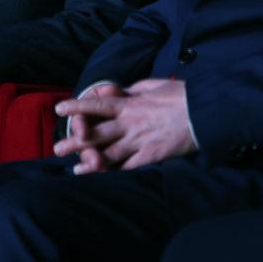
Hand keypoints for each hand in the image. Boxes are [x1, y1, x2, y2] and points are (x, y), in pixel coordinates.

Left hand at [54, 78, 195, 173]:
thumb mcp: (153, 84)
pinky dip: (112, 172)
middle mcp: (130, 124)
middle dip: (75, 141)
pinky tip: (101, 176)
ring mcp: (139, 142)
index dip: (77, 106)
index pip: (96, 105)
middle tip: (57, 148)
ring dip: (89, 161)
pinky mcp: (150, 157)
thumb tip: (118, 92)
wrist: (205, 113)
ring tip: (73, 167)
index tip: (59, 109)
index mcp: (130, 104)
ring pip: (108, 153)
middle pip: (96, 133)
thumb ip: (132, 90)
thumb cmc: (181, 95)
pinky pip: (127, 167)